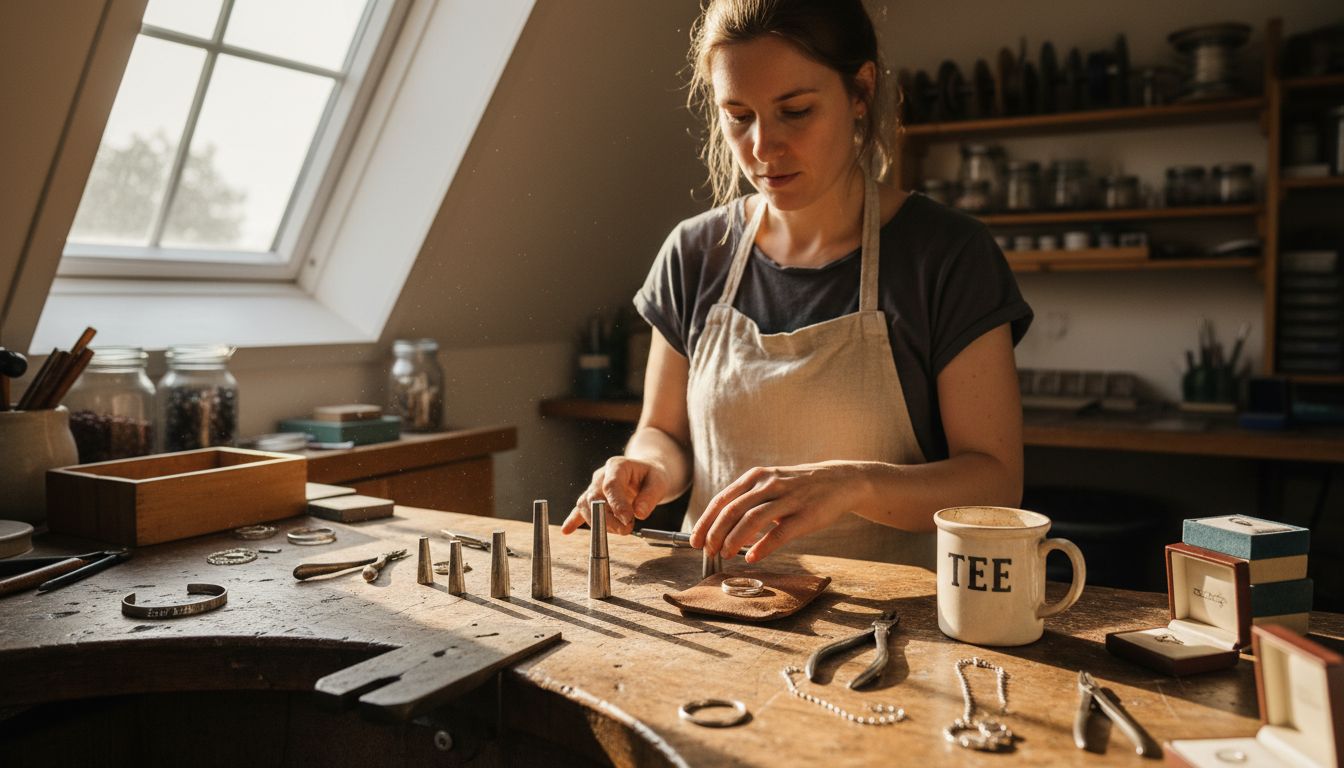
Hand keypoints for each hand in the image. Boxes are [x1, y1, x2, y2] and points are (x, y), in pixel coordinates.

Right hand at [561, 456, 670, 535]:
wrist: (646, 472)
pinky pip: (580, 510)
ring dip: (597, 522)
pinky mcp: (592, 499)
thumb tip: (639, 514)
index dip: (617, 504)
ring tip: (618, 532)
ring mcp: (594, 487)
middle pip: (594, 497)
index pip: (611, 485)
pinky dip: (574, 520)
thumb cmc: (652, 475)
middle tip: (626, 530)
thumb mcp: (659, 482)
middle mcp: (601, 475)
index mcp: (617, 466)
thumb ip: (650, 497)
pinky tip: (567, 530)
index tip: (628, 520)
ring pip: (585, 505)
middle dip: (607, 518)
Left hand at [690, 462, 866, 562]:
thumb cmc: (799, 487)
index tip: (695, 540)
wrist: (839, 481)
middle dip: (715, 533)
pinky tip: (752, 558)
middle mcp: (769, 485)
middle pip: (732, 510)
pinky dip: (763, 546)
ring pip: (753, 519)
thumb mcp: (770, 484)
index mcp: (756, 477)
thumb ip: (747, 500)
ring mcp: (788, 498)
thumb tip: (719, 525)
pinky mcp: (805, 515)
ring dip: (734, 539)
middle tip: (708, 551)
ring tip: (725, 554)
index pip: (722, 500)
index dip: (706, 522)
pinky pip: (780, 532)